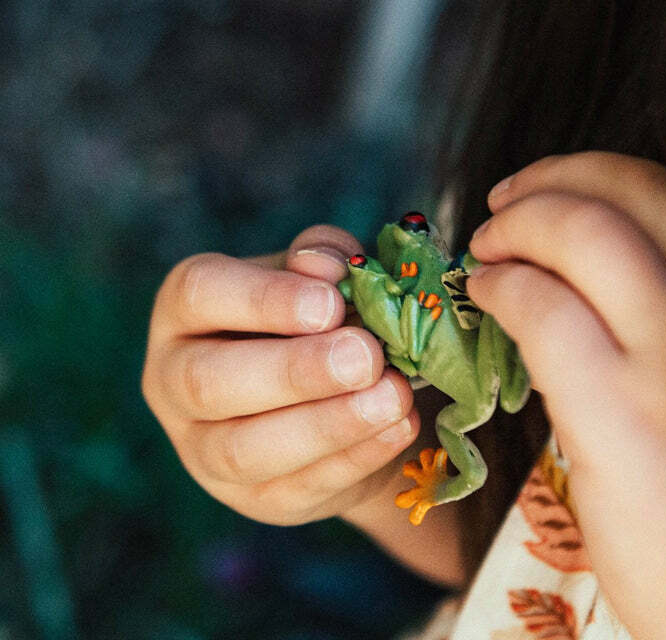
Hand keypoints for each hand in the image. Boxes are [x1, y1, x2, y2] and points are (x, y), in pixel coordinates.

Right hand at [141, 225, 420, 527]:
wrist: (341, 389)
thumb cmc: (320, 314)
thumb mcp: (322, 275)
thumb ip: (323, 259)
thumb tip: (325, 269)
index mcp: (186, 309)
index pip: (201, 294)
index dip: (265, 299)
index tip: (330, 303)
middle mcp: (175, 380)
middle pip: (210, 382)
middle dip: (294, 371)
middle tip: (365, 357)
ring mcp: (205, 450)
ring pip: (244, 451)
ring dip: (327, 424)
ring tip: (393, 397)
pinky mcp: (255, 499)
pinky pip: (297, 487)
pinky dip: (354, 458)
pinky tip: (398, 427)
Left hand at [466, 152, 665, 639]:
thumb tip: (593, 243)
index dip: (594, 173)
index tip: (545, 185)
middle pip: (627, 194)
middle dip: (548, 183)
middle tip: (500, 206)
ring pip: (584, 234)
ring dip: (518, 228)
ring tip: (485, 252)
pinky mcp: (630, 420)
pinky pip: (546, 314)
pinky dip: (503, 288)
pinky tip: (487, 297)